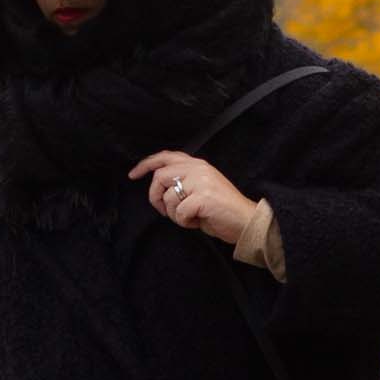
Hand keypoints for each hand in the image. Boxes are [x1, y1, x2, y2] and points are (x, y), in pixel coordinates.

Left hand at [129, 150, 257, 245]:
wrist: (246, 220)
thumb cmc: (222, 209)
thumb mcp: (202, 187)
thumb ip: (183, 180)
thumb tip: (159, 187)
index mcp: (197, 164)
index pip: (166, 157)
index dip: (146, 164)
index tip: (133, 174)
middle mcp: (198, 168)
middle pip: (160, 177)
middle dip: (155, 197)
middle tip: (164, 211)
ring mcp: (201, 182)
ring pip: (168, 198)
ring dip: (175, 214)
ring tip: (190, 217)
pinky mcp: (203, 197)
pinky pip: (179, 212)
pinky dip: (185, 222)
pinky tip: (197, 222)